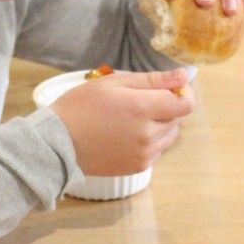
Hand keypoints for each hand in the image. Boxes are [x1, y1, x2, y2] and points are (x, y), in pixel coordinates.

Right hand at [52, 68, 192, 176]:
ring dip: (160, 126)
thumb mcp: (113, 83)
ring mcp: (144, 153)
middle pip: (177, 119)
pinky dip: (150, 142)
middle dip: (166, 108)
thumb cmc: (81, 106)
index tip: (169, 89)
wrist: (58, 143)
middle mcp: (148, 134)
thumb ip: (152, 79)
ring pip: (169, 136)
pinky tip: (127, 136)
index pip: (185, 104)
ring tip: (132, 121)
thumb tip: (184, 76)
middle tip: (139, 103)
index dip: (182, 94)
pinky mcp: (138, 167)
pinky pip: (157, 151)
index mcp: (143, 108)